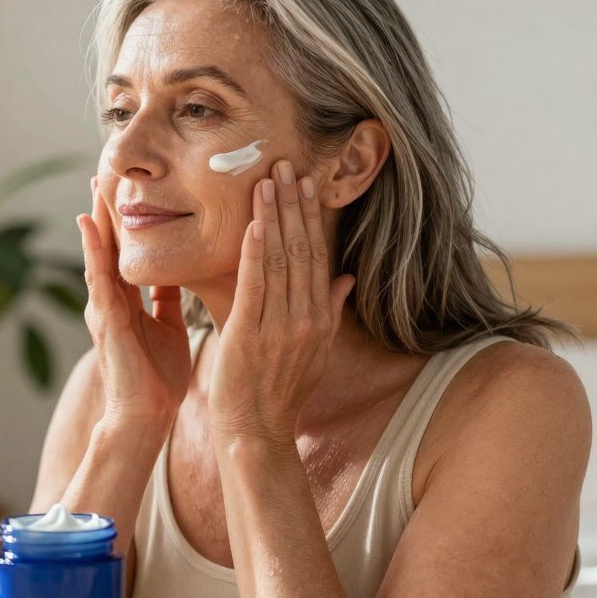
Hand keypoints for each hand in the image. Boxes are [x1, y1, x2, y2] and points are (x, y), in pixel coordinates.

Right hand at [77, 176, 192, 429]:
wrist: (146, 417)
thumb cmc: (157, 380)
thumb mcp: (168, 329)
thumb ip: (167, 301)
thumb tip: (178, 274)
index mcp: (128, 302)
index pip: (127, 253)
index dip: (128, 222)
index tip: (128, 189)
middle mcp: (111, 300)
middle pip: (108, 246)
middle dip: (106, 211)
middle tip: (103, 172)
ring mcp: (103, 308)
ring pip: (99, 254)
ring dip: (96, 220)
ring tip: (94, 186)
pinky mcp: (103, 319)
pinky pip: (97, 276)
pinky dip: (92, 249)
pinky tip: (88, 224)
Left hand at [208, 160, 355, 449]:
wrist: (256, 433)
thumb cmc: (279, 394)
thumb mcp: (314, 352)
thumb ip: (329, 311)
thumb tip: (345, 278)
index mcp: (319, 320)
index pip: (317, 257)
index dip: (311, 218)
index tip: (305, 184)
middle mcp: (305, 319)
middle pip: (302, 250)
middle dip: (294, 206)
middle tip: (287, 165)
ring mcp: (279, 328)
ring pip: (280, 261)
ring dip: (274, 217)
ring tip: (267, 180)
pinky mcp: (251, 336)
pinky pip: (256, 286)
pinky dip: (256, 252)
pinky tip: (255, 223)